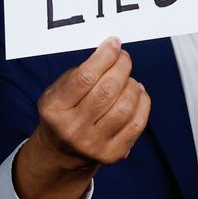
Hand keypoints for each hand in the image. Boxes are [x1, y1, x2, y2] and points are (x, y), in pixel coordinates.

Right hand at [14, 38, 150, 198]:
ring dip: (132, 85)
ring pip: (125, 106)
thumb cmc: (63, 113)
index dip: (104, 56)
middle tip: (124, 58)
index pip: (85, 78)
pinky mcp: (112, 154)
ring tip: (127, 78)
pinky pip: (137, 123)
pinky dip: (142, 102)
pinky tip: (137, 93)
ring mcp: (94, 144)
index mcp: (55, 109)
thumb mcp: (57, 91)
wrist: (62, 152)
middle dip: (121, 67)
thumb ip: (80, 73)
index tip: (114, 44)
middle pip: (107, 90)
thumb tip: (112, 52)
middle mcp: (73, 129)